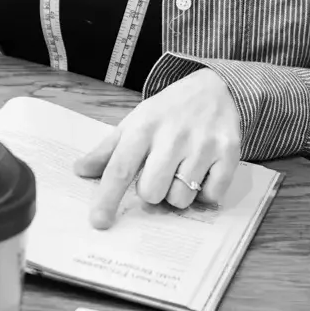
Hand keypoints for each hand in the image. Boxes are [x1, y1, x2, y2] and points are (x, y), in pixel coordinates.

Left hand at [73, 68, 240, 229]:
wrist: (217, 88)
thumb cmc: (169, 111)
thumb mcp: (136, 121)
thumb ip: (108, 149)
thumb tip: (80, 171)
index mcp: (144, 127)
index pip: (120, 168)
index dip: (107, 198)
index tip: (99, 222)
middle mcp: (173, 136)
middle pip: (151, 192)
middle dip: (152, 192)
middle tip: (160, 175)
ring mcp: (203, 144)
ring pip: (181, 199)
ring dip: (179, 193)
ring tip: (183, 171)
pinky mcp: (229, 153)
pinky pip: (211, 195)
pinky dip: (206, 192)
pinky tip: (204, 172)